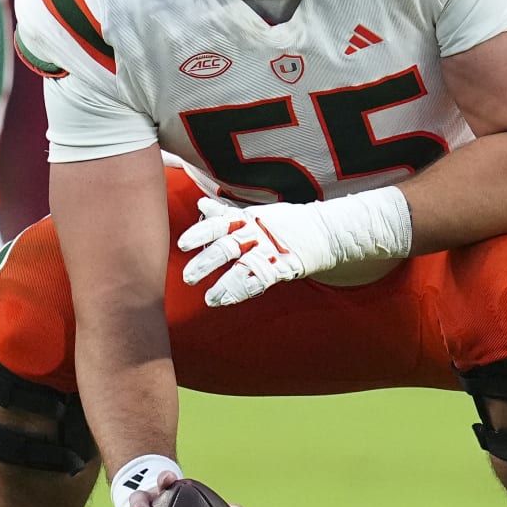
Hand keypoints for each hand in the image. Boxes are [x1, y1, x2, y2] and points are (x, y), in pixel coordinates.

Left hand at [177, 196, 338, 306]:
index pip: (218, 224)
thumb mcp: (254, 214)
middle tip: (188, 278)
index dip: (200, 233)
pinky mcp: (283, 267)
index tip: (182, 244)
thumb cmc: (284, 223)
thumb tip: (202, 205)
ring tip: (210, 299)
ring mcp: (269, 251)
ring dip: (224, 284)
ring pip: (242, 267)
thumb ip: (226, 213)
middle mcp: (255, 235)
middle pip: (226, 248)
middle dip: (206, 263)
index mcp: (246, 219)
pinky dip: (243, 291)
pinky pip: (260, 280)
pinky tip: (228, 300)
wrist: (324, 231)